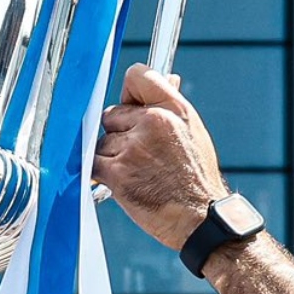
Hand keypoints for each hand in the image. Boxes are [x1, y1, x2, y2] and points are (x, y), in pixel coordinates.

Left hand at [90, 67, 227, 249]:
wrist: (201, 217)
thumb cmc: (196, 178)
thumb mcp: (193, 132)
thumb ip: (171, 106)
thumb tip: (167, 78)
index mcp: (174, 109)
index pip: (137, 76)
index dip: (128, 91)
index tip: (128, 104)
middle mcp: (153, 123)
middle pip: (111, 114)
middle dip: (118, 133)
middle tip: (139, 154)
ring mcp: (133, 148)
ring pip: (101, 142)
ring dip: (110, 157)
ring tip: (137, 173)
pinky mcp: (117, 173)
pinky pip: (92, 164)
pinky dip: (100, 173)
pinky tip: (119, 182)